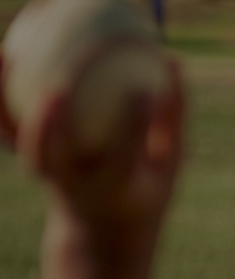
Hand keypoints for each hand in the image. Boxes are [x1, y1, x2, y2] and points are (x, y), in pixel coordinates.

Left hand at [1, 54, 186, 253]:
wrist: (102, 223)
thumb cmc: (146, 181)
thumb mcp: (170, 157)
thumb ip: (171, 113)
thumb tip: (173, 58)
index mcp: (117, 186)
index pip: (124, 156)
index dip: (134, 123)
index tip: (145, 91)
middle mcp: (75, 184)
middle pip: (54, 158)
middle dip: (53, 127)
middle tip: (57, 89)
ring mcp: (47, 174)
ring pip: (22, 143)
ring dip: (6, 107)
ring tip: (5, 57)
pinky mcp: (30, 161)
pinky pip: (10, 130)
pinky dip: (1, 99)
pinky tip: (5, 56)